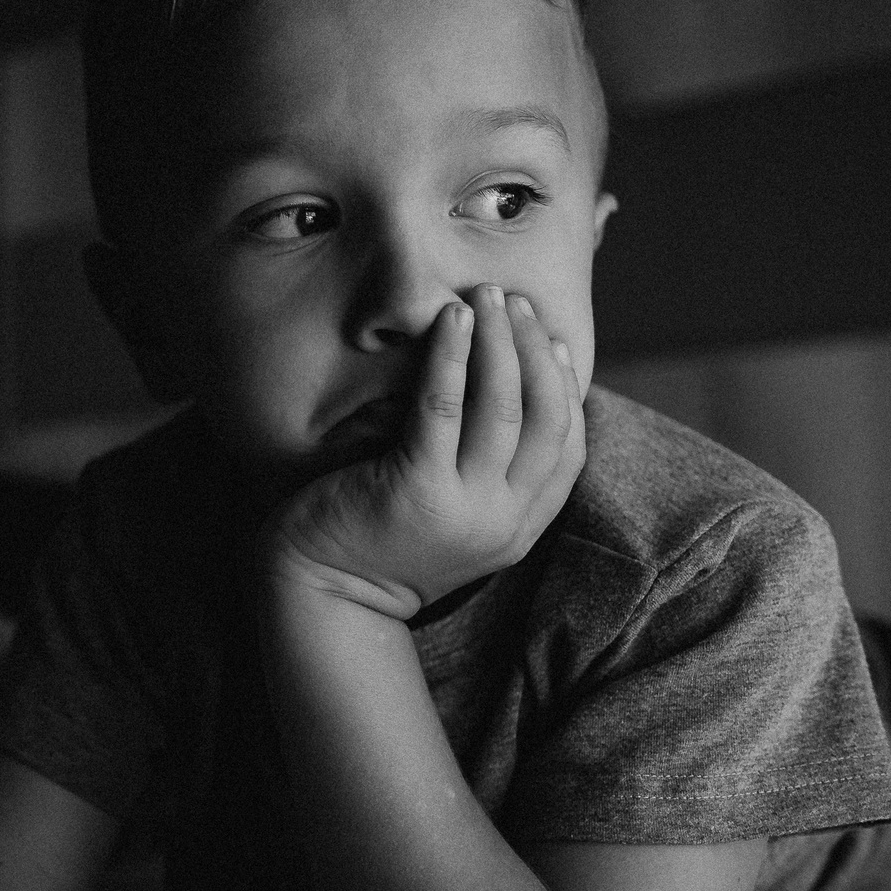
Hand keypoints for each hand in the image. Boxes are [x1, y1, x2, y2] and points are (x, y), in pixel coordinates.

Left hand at [268, 285, 584, 618]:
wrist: (321, 593)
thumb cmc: (379, 538)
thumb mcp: (454, 515)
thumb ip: (489, 475)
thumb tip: (512, 395)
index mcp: (519, 528)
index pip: (570, 448)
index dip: (567, 388)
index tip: (555, 342)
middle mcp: (502, 522)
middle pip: (547, 419)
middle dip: (536, 351)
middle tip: (516, 302)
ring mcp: (463, 509)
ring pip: (504, 408)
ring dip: (500, 342)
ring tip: (487, 297)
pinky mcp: (415, 491)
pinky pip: (443, 409)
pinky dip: (451, 357)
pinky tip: (450, 320)